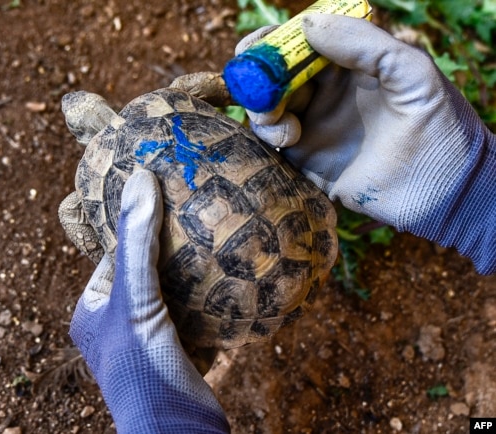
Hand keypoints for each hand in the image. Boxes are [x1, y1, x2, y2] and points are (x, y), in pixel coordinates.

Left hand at [68, 170, 228, 431]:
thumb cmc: (142, 370)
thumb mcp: (133, 300)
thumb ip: (136, 242)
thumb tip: (139, 179)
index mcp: (94, 312)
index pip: (113, 256)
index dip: (136, 227)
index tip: (161, 198)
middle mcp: (119, 325)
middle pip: (147, 273)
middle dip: (170, 248)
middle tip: (195, 213)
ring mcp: (152, 341)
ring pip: (175, 293)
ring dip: (195, 272)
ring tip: (218, 236)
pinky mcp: (183, 353)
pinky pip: (198, 315)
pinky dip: (213, 298)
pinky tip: (232, 276)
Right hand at [241, 14, 495, 273]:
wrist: (446, 193)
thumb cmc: (441, 127)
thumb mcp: (412, 73)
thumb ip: (366, 44)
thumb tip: (307, 23)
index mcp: (351, 65)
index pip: (302, 43)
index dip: (274, 41)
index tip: (255, 46)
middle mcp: (327, 94)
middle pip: (275, 75)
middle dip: (257, 76)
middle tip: (251, 84)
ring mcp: (315, 127)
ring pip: (268, 108)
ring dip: (262, 109)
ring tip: (280, 122)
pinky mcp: (307, 162)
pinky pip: (272, 143)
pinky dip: (267, 136)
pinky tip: (288, 140)